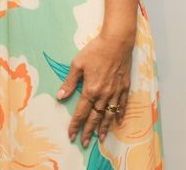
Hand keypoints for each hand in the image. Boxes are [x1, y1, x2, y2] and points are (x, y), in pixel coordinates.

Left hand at [57, 32, 133, 146]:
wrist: (117, 43)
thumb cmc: (95, 51)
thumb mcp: (77, 64)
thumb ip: (70, 82)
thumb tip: (60, 96)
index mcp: (91, 90)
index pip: (81, 112)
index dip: (75, 124)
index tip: (71, 135)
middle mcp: (104, 95)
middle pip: (95, 117)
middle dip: (88, 131)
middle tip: (84, 143)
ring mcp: (116, 93)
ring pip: (109, 115)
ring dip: (104, 128)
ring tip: (100, 139)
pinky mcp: (125, 88)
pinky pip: (122, 106)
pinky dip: (119, 115)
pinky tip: (117, 122)